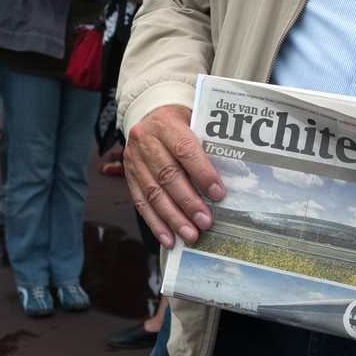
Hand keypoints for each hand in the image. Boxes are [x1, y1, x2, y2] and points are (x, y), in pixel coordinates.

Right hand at [124, 104, 224, 247]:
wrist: (149, 116)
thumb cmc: (180, 123)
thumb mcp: (193, 123)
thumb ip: (206, 146)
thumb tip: (226, 183)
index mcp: (165, 122)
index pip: (184, 149)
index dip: (202, 173)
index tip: (218, 194)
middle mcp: (145, 139)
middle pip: (167, 175)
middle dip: (188, 202)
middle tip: (205, 222)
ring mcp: (134, 159)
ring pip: (153, 192)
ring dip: (173, 218)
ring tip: (191, 235)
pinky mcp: (129, 175)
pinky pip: (141, 203)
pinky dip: (156, 223)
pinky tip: (169, 238)